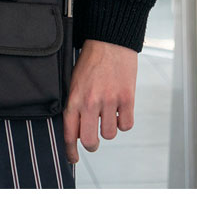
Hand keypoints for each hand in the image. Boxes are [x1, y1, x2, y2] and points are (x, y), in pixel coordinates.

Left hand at [62, 39, 137, 164]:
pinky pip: (126, 125)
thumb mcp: (74, 79)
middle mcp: (91, 101)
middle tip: (93, 138)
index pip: (70, 132)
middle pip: (90, 141)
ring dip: (109, 129)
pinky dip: (124, 121)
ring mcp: (110, 101)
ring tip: (108, 114)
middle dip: (92, 144)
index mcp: (75, 97)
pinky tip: (120, 110)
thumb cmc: (91, 58)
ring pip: (109, 134)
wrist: (110, 39)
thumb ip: (75, 102)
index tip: (73, 157)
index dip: (70, 150)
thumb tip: (76, 127)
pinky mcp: (127, 98)